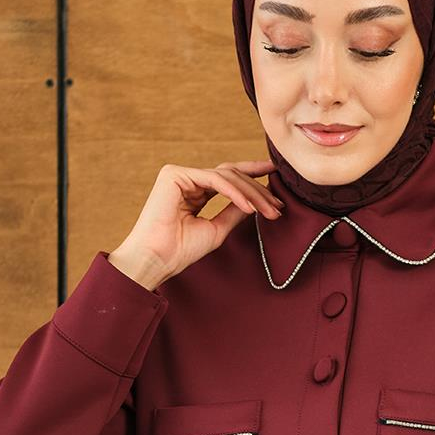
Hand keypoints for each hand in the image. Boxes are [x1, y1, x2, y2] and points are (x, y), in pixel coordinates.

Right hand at [108, 158, 283, 288]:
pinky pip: (214, 180)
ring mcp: (179, 174)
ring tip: (269, 210)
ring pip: (225, 176)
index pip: (227, 178)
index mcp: (192, 192)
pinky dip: (234, 193)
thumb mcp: (217, 229)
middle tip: (278, 206)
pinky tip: (249, 207)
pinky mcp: (174, 174)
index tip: (275, 177)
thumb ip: (234, 212)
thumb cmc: (180, 251)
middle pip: (230, 175)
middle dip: (257, 189)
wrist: (156, 260)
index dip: (252, 175)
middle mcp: (186, 180)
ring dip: (251, 193)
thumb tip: (256, 202)